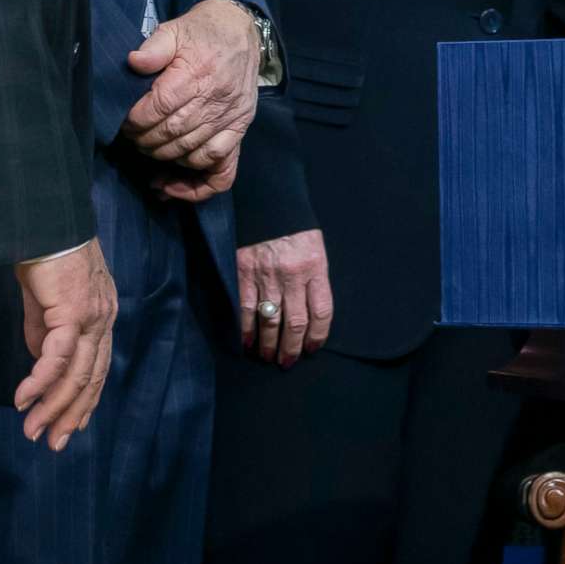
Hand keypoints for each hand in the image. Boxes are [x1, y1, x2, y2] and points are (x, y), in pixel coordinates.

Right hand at [14, 241, 117, 449]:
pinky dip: (39, 381)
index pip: (98, 369)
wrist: (47, 226)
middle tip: (54, 444)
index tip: (72, 428)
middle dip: (72, 415)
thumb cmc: (46, 259)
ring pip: (77, 373)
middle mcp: (104, 320)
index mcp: (102, 318)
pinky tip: (23, 399)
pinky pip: (57, 356)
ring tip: (33, 430)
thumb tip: (41, 365)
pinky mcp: (74, 312)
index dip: (86, 401)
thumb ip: (46, 334)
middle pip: (92, 378)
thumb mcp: (46, 304)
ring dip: (53, 407)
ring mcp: (93, 317)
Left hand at [124, 0, 261, 195]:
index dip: (137, 121)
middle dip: (146, 141)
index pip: (160, 108)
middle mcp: (216, 98)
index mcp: (197, 73)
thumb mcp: (174, 30)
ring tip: (150, 151)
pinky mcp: (240, 127)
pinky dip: (199, 181)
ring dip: (166, 158)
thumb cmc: (202, 33)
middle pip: (174, 133)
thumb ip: (153, 47)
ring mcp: (231, 116)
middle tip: (134, 138)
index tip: (126, 123)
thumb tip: (133, 62)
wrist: (241, 30)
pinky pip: (223, 166)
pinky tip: (177, 181)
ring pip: (193, 152)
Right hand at [238, 229, 332, 365]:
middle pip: (295, 322)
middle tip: (287, 361)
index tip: (312, 348)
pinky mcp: (243, 272)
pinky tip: (246, 342)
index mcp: (315, 267)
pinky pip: (244, 308)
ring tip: (268, 356)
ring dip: (269, 344)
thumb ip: (313, 279)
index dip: (318, 335)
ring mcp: (266, 275)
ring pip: (269, 320)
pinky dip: (245, 329)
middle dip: (292, 347)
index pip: (321, 311)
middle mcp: (292, 274)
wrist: (268, 202)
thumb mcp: (315, 249)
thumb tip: (311, 316)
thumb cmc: (295, 229)